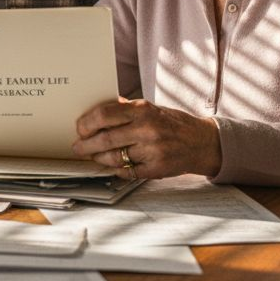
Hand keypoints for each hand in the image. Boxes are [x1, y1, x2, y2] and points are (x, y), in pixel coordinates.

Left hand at [71, 97, 221, 179]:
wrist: (202, 142)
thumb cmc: (173, 123)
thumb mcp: (151, 108)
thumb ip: (125, 109)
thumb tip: (96, 111)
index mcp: (143, 110)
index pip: (104, 114)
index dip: (86, 123)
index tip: (80, 128)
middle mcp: (147, 129)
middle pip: (105, 139)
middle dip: (86, 145)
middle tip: (78, 147)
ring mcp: (152, 151)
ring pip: (113, 158)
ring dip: (98, 158)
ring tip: (94, 156)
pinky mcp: (156, 169)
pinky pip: (127, 172)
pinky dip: (116, 170)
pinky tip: (113, 166)